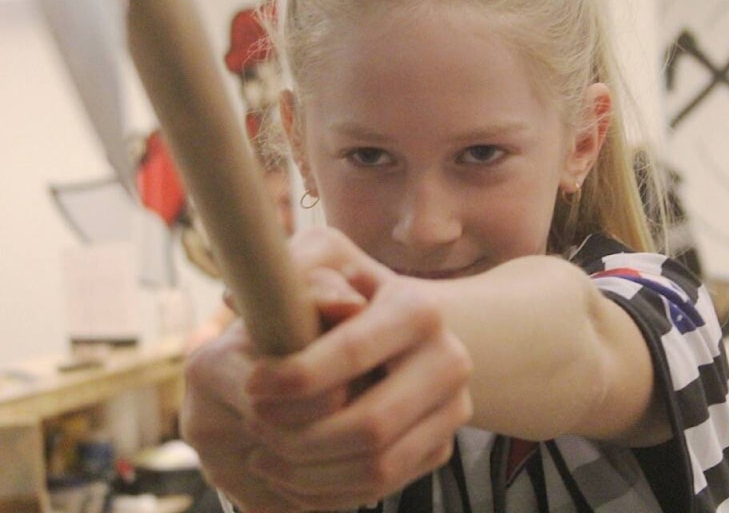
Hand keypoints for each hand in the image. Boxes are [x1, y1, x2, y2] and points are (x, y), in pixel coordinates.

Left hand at [181, 228, 472, 511]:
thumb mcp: (318, 261)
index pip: (355, 353)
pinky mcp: (441, 446)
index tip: (251, 387)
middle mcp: (449, 359)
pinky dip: (329, 492)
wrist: (390, 328)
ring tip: (264, 456)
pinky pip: (384, 487)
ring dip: (308, 472)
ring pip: (378, 466)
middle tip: (254, 427)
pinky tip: (290, 473)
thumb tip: (341, 306)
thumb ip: (309, 268)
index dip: (296, 377)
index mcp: (417, 308)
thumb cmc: (338, 291)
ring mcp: (453, 408)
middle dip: (300, 436)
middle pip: (371, 425)